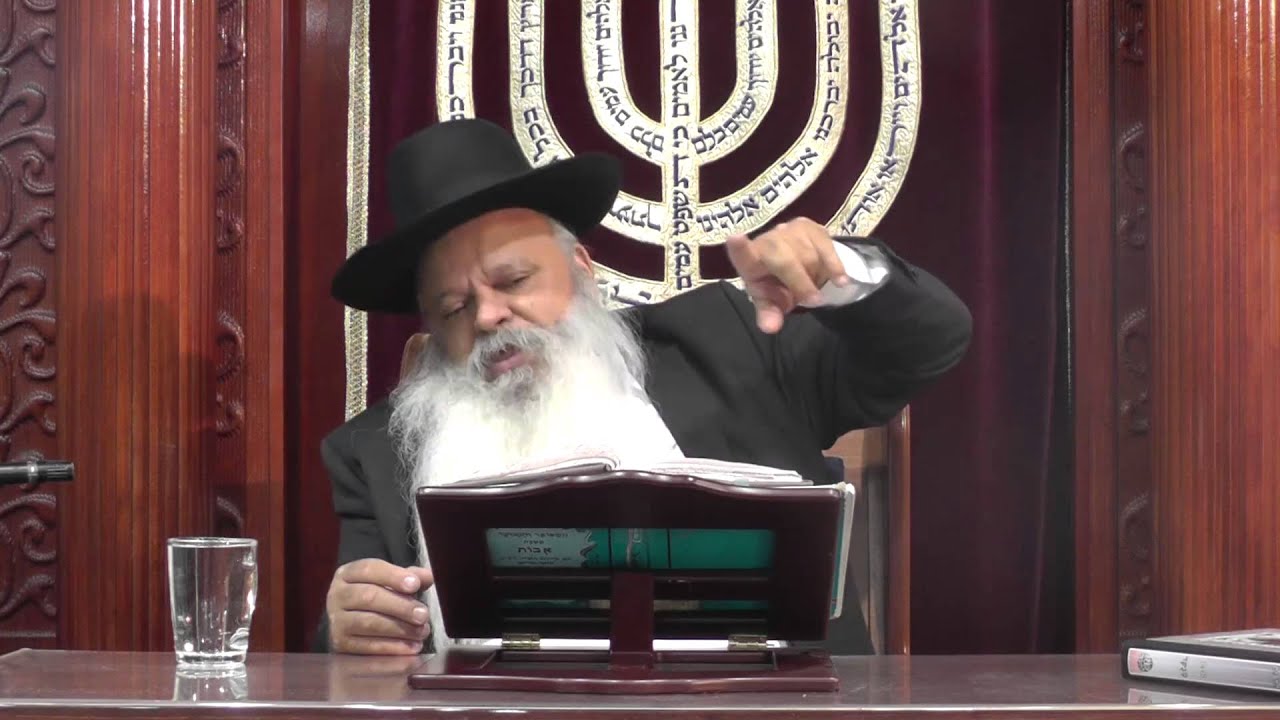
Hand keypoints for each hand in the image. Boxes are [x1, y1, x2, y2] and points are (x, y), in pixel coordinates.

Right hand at [326, 559, 433, 654]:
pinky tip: (411, 647)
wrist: (351, 624)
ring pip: (368, 623)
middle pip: (369, 597)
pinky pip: (367, 647)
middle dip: (400, 606)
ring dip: (399, 629)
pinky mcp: (341, 644)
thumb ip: (410, 577)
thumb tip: (429, 577)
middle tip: (423, 615)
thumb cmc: (376, 597)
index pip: (369, 569)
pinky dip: (392, 648)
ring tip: (421, 632)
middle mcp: (337, 595)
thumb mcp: (390, 582)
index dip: (393, 576)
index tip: (416, 585)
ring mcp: (336, 621)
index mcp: (348, 574)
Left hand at [725, 217, 849, 333]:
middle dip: (799, 281)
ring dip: (815, 275)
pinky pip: (826, 245)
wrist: (797, 267)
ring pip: (807, 253)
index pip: (741, 254)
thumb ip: (769, 315)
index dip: (739, 247)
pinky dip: (834, 266)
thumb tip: (770, 328)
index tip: (735, 238)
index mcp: (750, 262)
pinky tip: (840, 280)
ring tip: (814, 286)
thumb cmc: (777, 286)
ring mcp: (789, 230)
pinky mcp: (810, 227)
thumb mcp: (772, 303)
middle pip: (782, 257)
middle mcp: (767, 241)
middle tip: (813, 301)